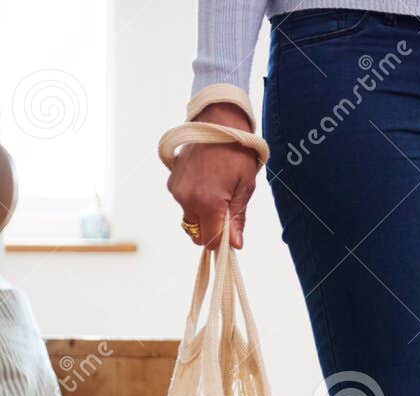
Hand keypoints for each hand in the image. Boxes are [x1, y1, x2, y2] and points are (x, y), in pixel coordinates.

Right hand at [165, 103, 257, 247]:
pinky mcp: (172, 182)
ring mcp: (176, 190)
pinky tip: (208, 184)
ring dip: (203, 216)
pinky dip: (195, 202)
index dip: (223, 244)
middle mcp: (187, 199)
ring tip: (219, 194)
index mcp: (208, 202)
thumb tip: (235, 244)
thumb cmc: (237, 154)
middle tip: (228, 215)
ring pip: (190, 219)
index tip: (233, 239)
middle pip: (198, 234)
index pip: (211, 241)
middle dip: (212, 231)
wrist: (218, 124)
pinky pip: (184, 203)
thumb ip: (237, 219)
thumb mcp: (245, 188)